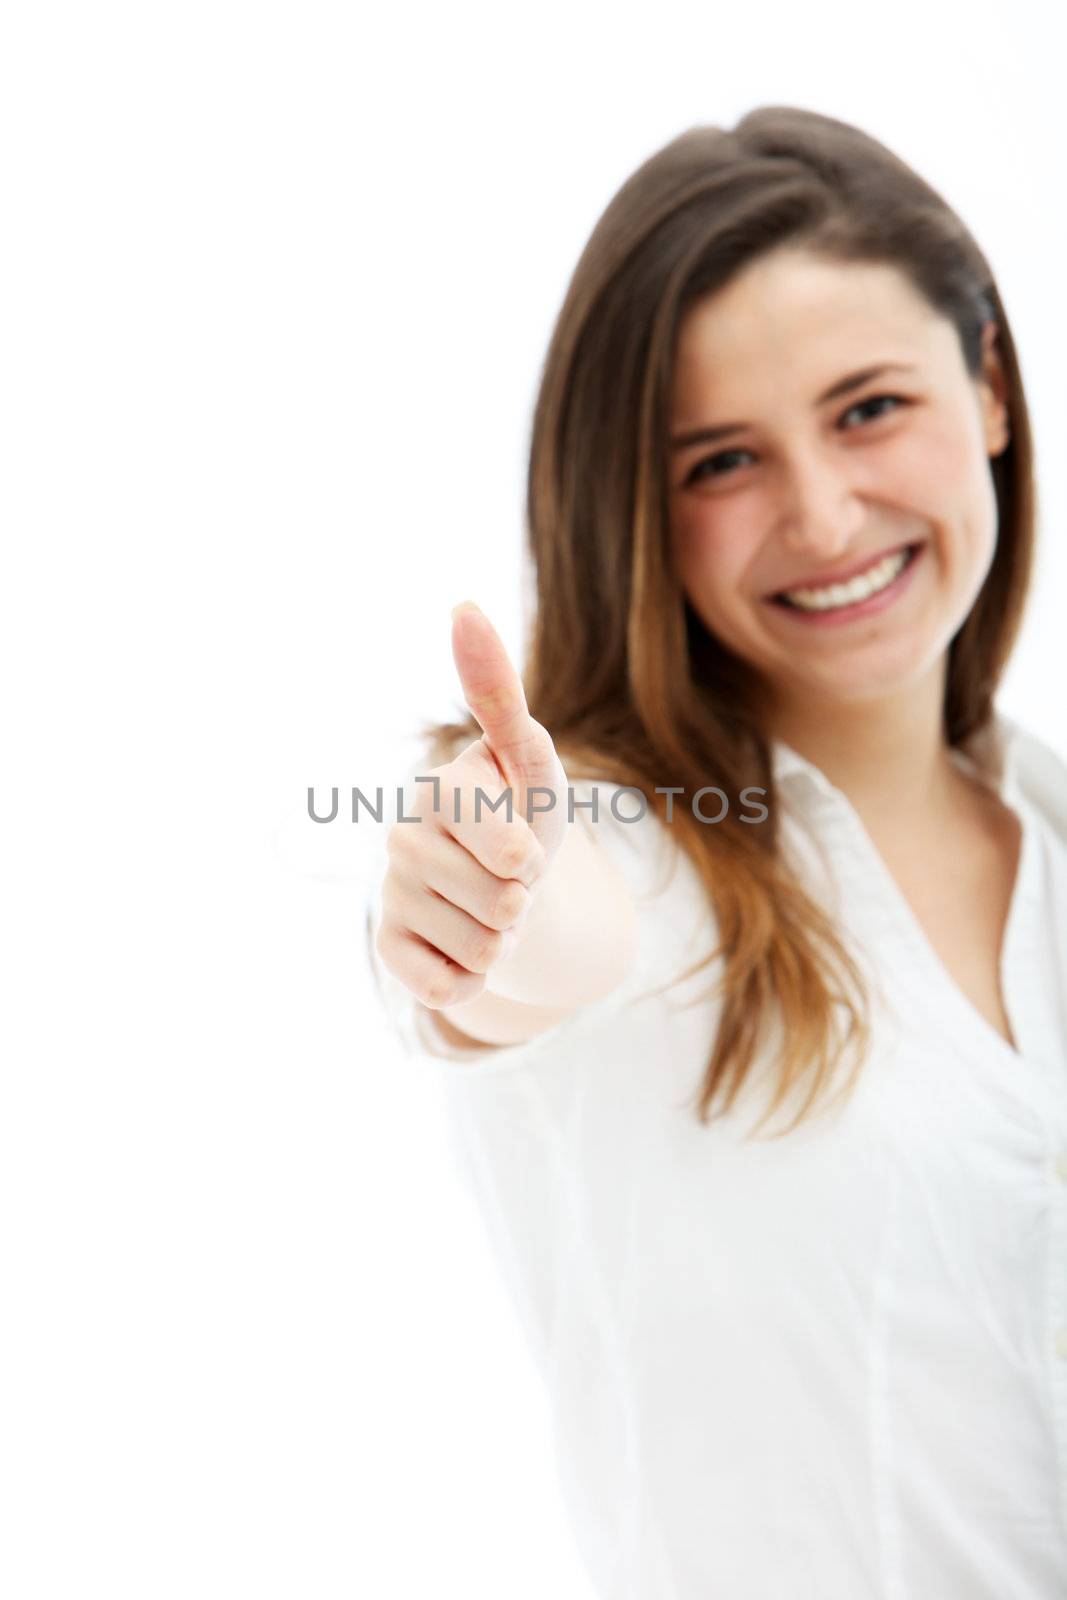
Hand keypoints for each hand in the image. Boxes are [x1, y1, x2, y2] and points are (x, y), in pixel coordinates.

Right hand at [375, 603, 570, 1008]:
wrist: (507, 882)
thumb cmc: (522, 808)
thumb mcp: (529, 754)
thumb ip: (498, 690)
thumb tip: (461, 605)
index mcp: (437, 791)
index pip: (511, 852)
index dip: (535, 858)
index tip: (523, 841)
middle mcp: (401, 840)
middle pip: (503, 906)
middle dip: (525, 902)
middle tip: (511, 880)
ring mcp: (391, 896)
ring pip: (485, 951)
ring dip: (506, 940)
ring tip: (492, 908)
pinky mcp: (389, 950)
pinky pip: (449, 989)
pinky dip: (473, 979)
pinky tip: (463, 946)